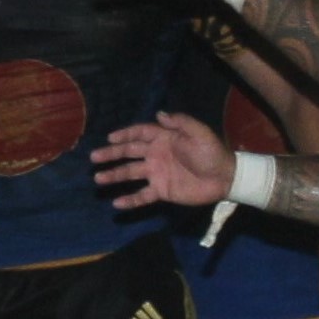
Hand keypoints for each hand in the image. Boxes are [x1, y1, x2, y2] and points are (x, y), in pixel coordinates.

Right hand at [91, 113, 233, 209]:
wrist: (225, 178)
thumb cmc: (212, 152)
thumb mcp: (199, 132)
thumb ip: (180, 122)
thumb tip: (159, 114)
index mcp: (163, 138)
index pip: (139, 134)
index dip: (124, 134)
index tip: (109, 138)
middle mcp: (156, 154)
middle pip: (129, 153)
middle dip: (111, 154)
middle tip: (94, 157)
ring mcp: (157, 174)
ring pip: (131, 173)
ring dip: (114, 176)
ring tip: (98, 179)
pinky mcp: (162, 191)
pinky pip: (143, 195)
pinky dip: (130, 199)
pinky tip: (117, 203)